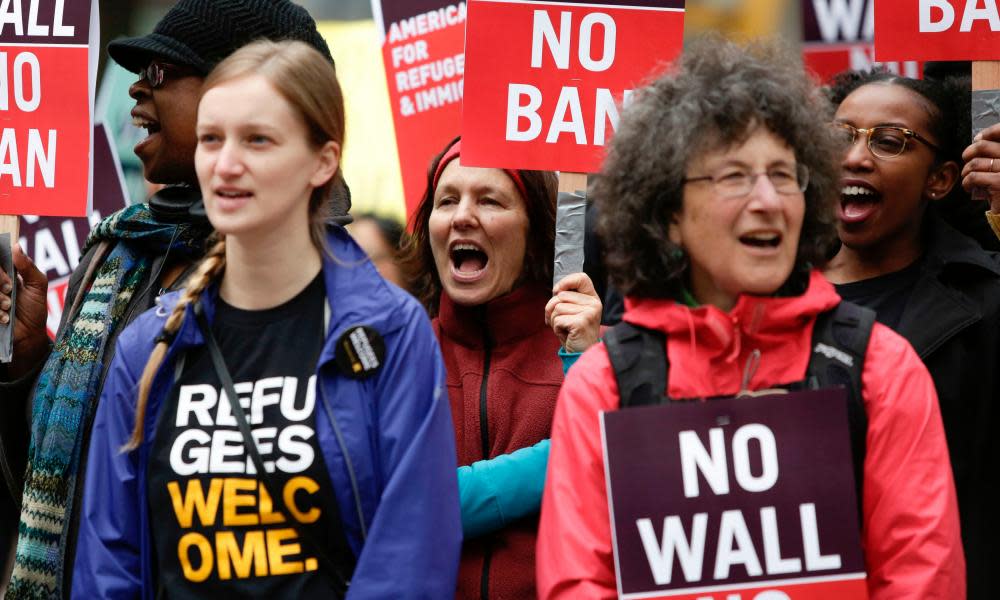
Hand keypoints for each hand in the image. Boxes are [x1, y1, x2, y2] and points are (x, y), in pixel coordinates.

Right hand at [1, 243, 49, 379]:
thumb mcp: (37, 285)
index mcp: (4, 272)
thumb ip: (28, 266)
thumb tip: (16, 246)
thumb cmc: (34, 309)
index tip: (8, 274)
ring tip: (9, 307)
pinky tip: (3, 318)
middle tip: (9, 290)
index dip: (1, 268)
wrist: (29, 335)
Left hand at [545, 272, 601, 353]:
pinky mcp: (581, 322)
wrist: (581, 353)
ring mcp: (589, 313)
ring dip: (554, 320)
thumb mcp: (572, 311)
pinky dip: (556, 328)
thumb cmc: (573, 332)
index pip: (581, 278)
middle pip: (561, 296)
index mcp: (592, 298)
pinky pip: (557, 319)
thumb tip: (556, 290)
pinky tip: (566, 334)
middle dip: (552, 309)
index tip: (557, 291)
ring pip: (557, 308)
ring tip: (565, 328)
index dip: (565, 282)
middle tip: (560, 321)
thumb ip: (567, 299)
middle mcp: (594, 304)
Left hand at [962, 124, 999, 212]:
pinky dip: (967, 183)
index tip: (977, 140)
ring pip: (975, 163)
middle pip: (983, 145)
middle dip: (968, 153)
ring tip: (968, 178)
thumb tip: (978, 139)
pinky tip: (969, 187)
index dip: (987, 133)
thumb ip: (996, 152)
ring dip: (966, 172)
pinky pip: (974, 177)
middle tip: (966, 161)